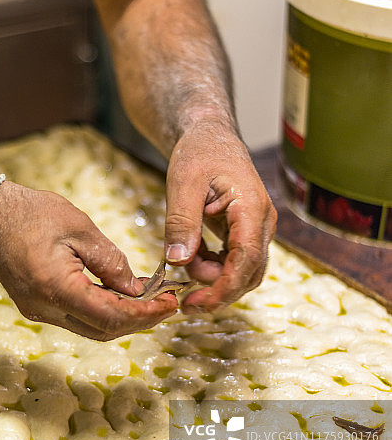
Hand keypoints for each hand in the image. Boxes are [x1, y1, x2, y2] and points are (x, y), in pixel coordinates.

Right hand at [0, 182, 177, 339]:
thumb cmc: (30, 213)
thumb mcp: (79, 228)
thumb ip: (110, 261)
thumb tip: (135, 288)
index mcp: (56, 289)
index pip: (111, 316)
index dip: (145, 314)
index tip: (169, 303)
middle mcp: (45, 309)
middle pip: (103, 330)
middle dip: (139, 321)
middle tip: (166, 303)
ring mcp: (38, 311)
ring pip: (91, 328)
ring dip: (123, 318)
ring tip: (150, 300)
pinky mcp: (36, 306)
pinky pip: (77, 318)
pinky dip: (103, 311)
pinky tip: (121, 295)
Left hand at [164, 120, 276, 312]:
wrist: (210, 136)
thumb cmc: (199, 152)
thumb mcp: (183, 183)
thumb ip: (182, 222)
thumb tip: (178, 260)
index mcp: (252, 208)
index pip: (247, 260)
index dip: (225, 287)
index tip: (199, 303)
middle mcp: (262, 223)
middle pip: (250, 273)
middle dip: (219, 292)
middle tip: (186, 302)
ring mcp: (256, 229)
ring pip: (244, 271)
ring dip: (215, 281)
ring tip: (184, 270)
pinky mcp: (245, 233)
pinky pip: (235, 262)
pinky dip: (214, 269)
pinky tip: (192, 262)